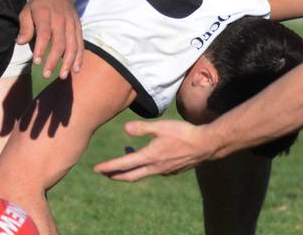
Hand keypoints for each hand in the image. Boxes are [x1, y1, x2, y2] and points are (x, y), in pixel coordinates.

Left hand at [16, 0, 82, 78]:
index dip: (40, 48)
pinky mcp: (78, 28)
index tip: (36, 62)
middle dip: (53, 60)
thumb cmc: (39, 4)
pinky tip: (76, 69)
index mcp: (45, 15)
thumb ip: (25, 27)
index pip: (44, 34)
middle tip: (46, 74)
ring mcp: (71, 24)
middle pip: (59, 43)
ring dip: (68, 62)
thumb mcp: (27, 10)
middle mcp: (60, 20)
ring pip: (72, 45)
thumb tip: (20, 42)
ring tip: (62, 76)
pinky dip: (79, 57)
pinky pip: (80, 44)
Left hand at [93, 119, 213, 181]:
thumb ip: (142, 127)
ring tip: (126, 154)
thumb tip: (125, 129)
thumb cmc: (184, 133)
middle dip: (115, 174)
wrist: (206, 145)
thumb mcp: (161, 126)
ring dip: (131, 168)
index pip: (124, 164)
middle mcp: (155, 168)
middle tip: (104, 173)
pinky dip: (144, 166)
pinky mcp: (172, 170)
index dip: (109, 166)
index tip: (97, 169)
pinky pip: (153, 171)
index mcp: (150, 157)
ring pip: (142, 173)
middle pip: (130, 176)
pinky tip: (148, 156)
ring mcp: (164, 171)